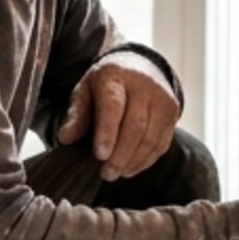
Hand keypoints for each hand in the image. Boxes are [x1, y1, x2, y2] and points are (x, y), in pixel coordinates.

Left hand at [56, 58, 182, 179]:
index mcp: (115, 77)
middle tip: (106, 173)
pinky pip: (161, 142)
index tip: (99, 155)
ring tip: (116, 173)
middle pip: (136, 126)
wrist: (139, 66)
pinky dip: (146, 160)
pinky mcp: (172, 113)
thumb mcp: (85, 91)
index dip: (107, 133)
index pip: (114, 106)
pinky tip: (130, 168)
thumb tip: (66, 138)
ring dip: (133, 161)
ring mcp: (162, 99)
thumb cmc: (107, 85)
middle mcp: (143, 85)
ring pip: (151, 137)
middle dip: (120, 155)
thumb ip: (76, 114)